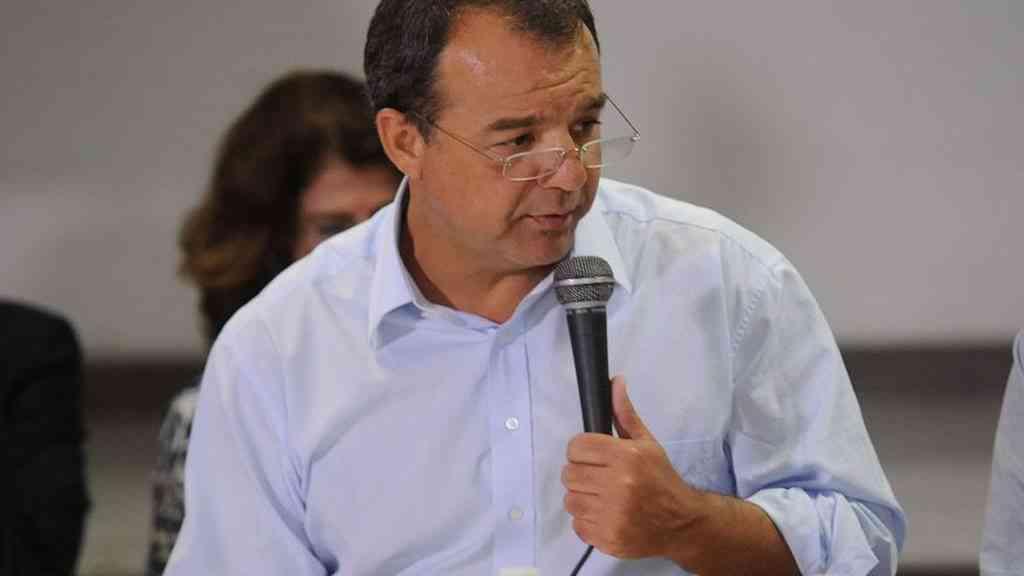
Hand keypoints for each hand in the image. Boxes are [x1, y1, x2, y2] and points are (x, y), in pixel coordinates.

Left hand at [561, 376, 707, 559]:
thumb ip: (625, 414)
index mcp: (626, 457)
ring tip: (602, 496)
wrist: (682, 523)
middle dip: (580, 473)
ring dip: (582, 497)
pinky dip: (587, 520)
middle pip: (569, 473)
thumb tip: (615, 382)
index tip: (593, 455)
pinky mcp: (607, 538)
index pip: (576, 447)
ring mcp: (612, 515)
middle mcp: (618, 486)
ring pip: (570, 500)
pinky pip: (577, 524)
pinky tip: (605, 514)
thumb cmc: (662, 480)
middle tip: (598, 477)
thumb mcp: (647, 443)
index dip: (582, 450)